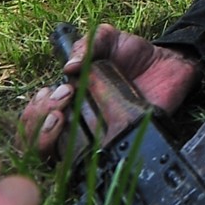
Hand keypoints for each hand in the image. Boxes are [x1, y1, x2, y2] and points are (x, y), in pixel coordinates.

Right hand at [20, 24, 199, 158]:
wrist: (170, 67)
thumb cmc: (135, 53)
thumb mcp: (108, 38)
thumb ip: (88, 43)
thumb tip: (68, 67)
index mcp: (68, 96)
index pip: (35, 114)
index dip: (36, 108)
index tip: (59, 92)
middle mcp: (75, 121)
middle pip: (34, 139)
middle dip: (37, 121)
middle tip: (62, 104)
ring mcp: (93, 138)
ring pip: (53, 156)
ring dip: (46, 139)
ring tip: (61, 121)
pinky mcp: (115, 148)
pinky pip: (88, 166)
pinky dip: (73, 160)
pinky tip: (81, 143)